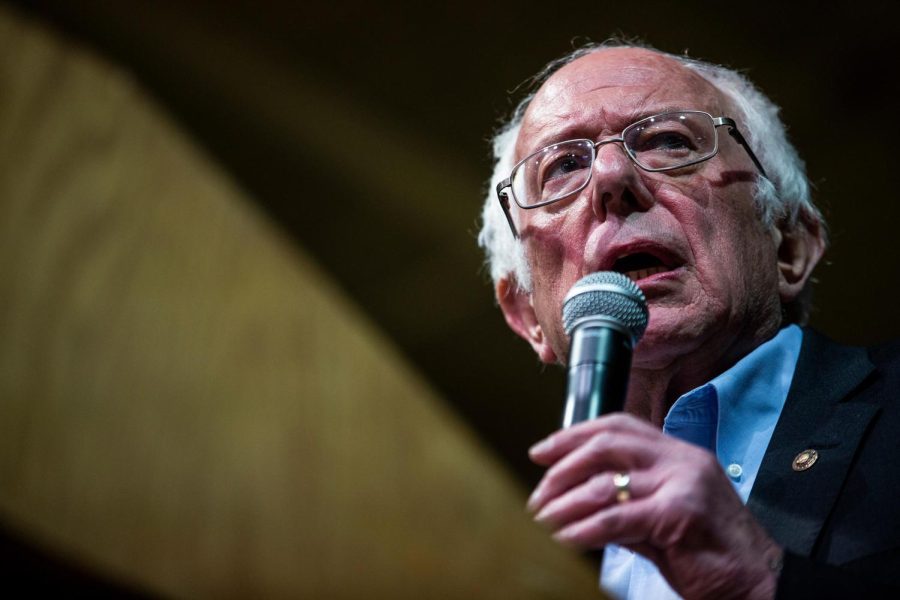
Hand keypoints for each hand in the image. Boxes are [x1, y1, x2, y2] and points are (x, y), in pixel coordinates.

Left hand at [528, 413, 781, 599]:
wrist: (760, 584)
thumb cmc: (714, 556)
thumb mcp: (665, 519)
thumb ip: (627, 504)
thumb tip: (577, 502)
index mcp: (680, 454)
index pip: (618, 425)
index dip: (573, 434)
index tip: (541, 452)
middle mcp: (682, 459)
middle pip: (606, 444)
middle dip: (562, 468)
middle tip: (537, 495)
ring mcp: (683, 482)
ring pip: (605, 482)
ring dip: (564, 503)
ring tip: (542, 521)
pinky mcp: (680, 513)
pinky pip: (616, 518)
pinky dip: (583, 529)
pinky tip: (563, 538)